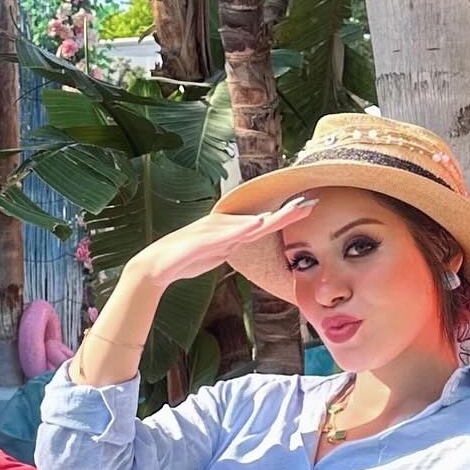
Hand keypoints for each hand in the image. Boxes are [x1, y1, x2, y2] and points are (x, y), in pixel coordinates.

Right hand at [128, 193, 318, 290]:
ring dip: (272, 218)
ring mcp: (215, 231)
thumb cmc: (185, 260)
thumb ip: (232, 245)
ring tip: (293, 211)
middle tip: (312, 204)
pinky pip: (228, 234)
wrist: (157, 265)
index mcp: (230, 231)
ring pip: (250, 224)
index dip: (286, 216)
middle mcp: (225, 226)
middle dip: (288, 212)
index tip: (307, 209)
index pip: (264, 223)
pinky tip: (258, 223)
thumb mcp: (217, 252)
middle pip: (263, 219)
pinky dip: (244, 228)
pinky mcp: (204, 238)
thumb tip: (246, 239)